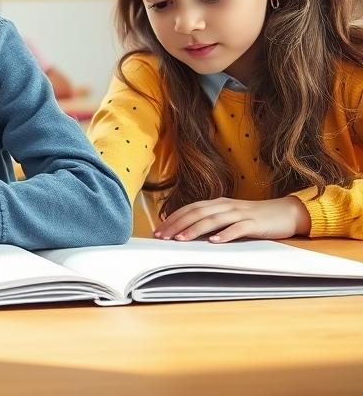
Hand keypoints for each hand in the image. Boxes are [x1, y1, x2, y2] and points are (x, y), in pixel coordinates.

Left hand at [154, 196, 310, 242]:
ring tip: (181, 239)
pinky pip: (238, 228)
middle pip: (196, 213)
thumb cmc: (255, 217)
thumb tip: (186, 231)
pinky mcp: (254, 223)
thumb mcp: (230, 216)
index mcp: (218, 203)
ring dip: (195, 229)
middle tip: (162, 237)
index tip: (158, 231)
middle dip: (177, 224)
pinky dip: (225, 234)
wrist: (286, 212)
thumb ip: (211, 220)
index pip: (190, 209)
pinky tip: (215, 242)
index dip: (173, 219)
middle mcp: (226, 206)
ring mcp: (240, 213)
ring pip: (213, 219)